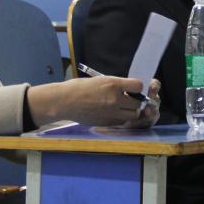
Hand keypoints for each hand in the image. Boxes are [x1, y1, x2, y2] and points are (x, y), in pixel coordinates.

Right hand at [28, 76, 156, 126]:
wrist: (65, 101)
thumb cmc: (79, 88)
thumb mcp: (100, 80)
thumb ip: (116, 85)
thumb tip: (128, 89)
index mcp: (113, 85)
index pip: (138, 86)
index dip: (137, 86)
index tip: (133, 87)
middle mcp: (115, 99)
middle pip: (138, 103)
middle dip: (136, 100)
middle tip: (129, 98)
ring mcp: (111, 113)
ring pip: (132, 115)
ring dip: (130, 111)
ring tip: (122, 107)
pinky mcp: (106, 123)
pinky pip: (121, 122)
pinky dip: (121, 118)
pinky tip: (113, 113)